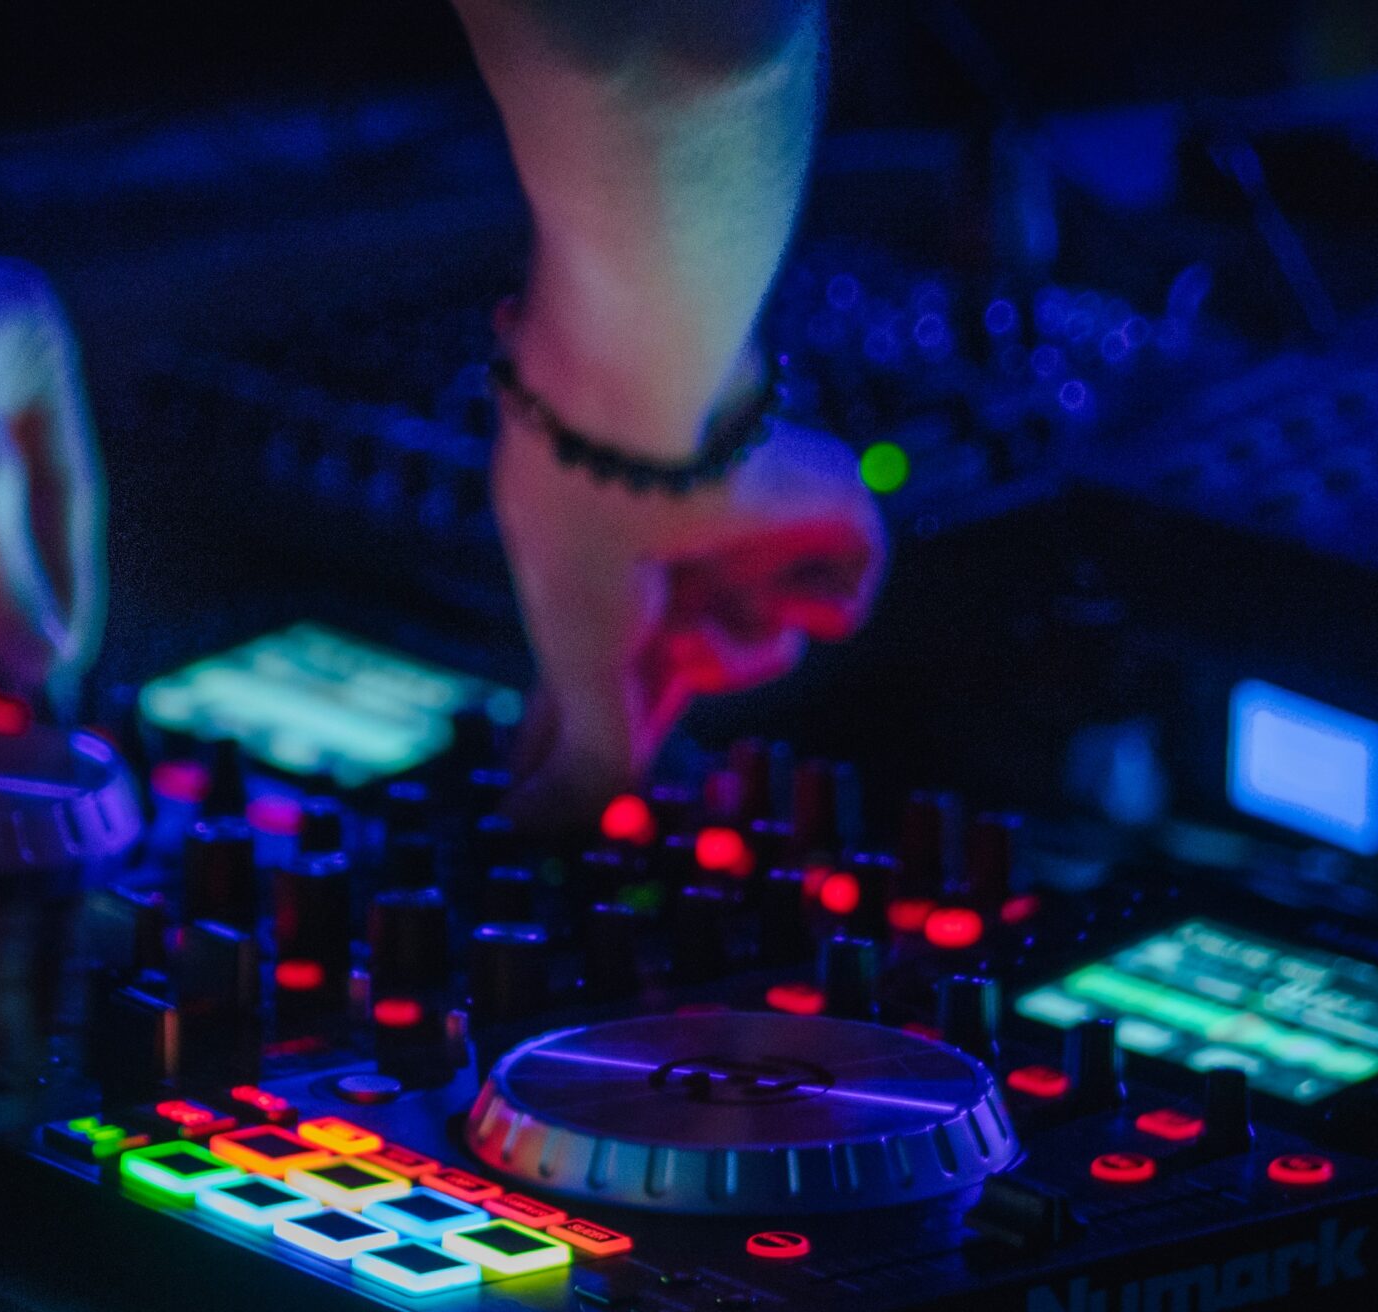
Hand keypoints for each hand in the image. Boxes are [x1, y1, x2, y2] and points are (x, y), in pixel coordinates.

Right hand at [493, 408, 884, 829]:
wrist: (638, 422)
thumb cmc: (592, 541)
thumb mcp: (582, 666)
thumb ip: (585, 755)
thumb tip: (527, 823)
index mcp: (606, 597)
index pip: (610, 682)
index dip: (606, 732)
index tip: (582, 786)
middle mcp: (676, 565)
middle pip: (705, 658)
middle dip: (708, 667)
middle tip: (685, 650)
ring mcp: (750, 537)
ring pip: (771, 637)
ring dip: (746, 647)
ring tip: (713, 614)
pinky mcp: (821, 512)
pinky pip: (850, 595)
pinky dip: (825, 606)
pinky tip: (788, 597)